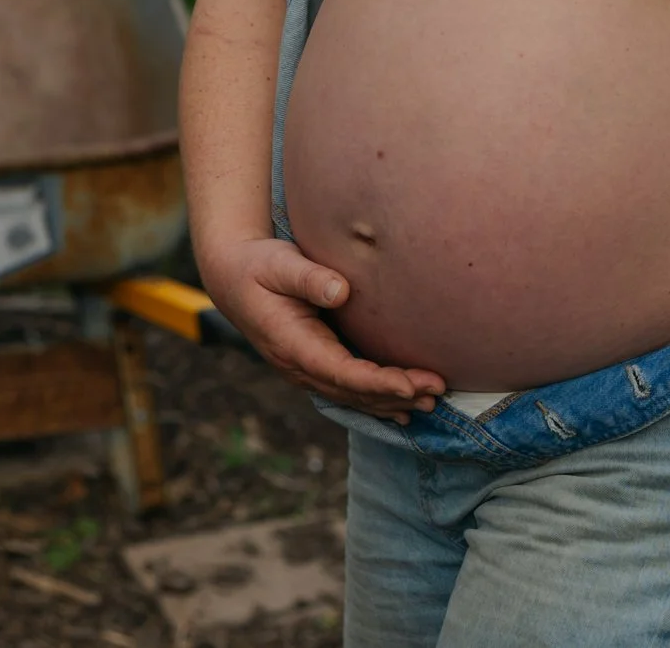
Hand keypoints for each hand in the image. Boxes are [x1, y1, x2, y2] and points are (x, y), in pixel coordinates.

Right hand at [198, 236, 444, 420]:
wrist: (232, 277)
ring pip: (353, 396)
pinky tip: (404, 406)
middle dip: (396, 395)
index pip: (342, 373)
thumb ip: (308, 278)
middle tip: (438, 390)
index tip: (411, 385)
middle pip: (354, 392)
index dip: (377, 383)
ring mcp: (306, 370)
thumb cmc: (258, 266)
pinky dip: (377, 400)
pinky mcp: (315, 364)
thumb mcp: (278, 263)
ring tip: (431, 401)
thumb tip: (340, 291)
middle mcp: (299, 366)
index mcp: (292, 345)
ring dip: (392, 402)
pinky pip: (349, 390)